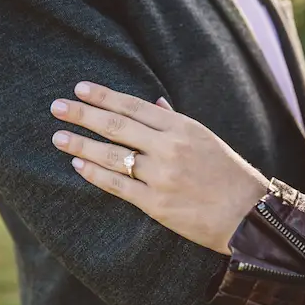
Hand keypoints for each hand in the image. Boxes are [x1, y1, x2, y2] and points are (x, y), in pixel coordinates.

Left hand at [50, 82, 267, 254]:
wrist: (248, 215)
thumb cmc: (230, 174)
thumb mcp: (207, 139)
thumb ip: (177, 121)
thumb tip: (155, 104)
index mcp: (183, 128)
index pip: (134, 106)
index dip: (104, 96)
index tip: (80, 89)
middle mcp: (169, 148)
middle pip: (116, 126)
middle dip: (83, 115)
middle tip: (57, 107)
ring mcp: (161, 176)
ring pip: (112, 156)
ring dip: (81, 144)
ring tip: (58, 137)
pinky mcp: (156, 204)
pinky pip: (118, 186)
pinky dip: (95, 174)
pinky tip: (78, 165)